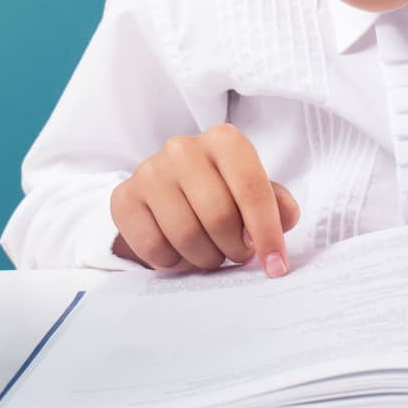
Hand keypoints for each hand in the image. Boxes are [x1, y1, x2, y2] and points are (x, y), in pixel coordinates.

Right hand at [110, 123, 299, 276]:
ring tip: (209, 250)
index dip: (267, 233)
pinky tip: (179, 250)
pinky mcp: (124, 198)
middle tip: (235, 252)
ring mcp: (149, 171)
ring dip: (205, 258)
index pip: (252, 189)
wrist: (167, 192)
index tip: (276, 266)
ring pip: (187, 237)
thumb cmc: (220, 191)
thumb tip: (283, 220)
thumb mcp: (253, 192)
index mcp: (224, 140)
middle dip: (235, 249)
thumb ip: (277, 205)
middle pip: (220, 218)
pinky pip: (155, 248)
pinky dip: (173, 262)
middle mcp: (183, 148)